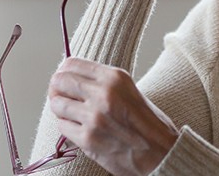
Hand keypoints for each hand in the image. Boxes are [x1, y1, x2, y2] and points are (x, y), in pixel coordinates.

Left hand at [48, 58, 179, 175]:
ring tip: (72, 114)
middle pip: (60, 81)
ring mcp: (94, 117)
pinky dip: (67, 127)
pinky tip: (80, 129)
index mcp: (114, 77)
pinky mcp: (88, 139)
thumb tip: (71, 77)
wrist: (161, 154)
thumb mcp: (128, 90)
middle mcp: (103, 94)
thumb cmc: (147, 124)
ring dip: (61, 109)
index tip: (63, 79)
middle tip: (61, 96)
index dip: (63, 72)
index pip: (72, 63)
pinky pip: (62, 126)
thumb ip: (101, 82)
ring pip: (57, 104)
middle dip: (57, 89)